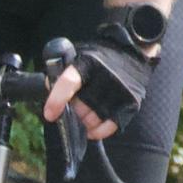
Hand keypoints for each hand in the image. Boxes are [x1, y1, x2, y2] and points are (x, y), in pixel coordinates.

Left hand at [41, 8, 161, 137]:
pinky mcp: (131, 102)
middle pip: (80, 108)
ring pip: (92, 120)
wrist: (132, 51)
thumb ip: (62, 74)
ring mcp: (120, 91)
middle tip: (76, 104)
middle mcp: (105, 76)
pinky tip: (92, 129)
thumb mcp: (79, 56)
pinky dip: (98, 131)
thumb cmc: (100, 58)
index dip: (57, 100)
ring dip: (85, 121)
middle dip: (73, 111)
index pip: (69, 82)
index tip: (50, 114)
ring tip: (88, 110)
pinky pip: (110, 127)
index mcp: (88, 62)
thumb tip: (50, 93)